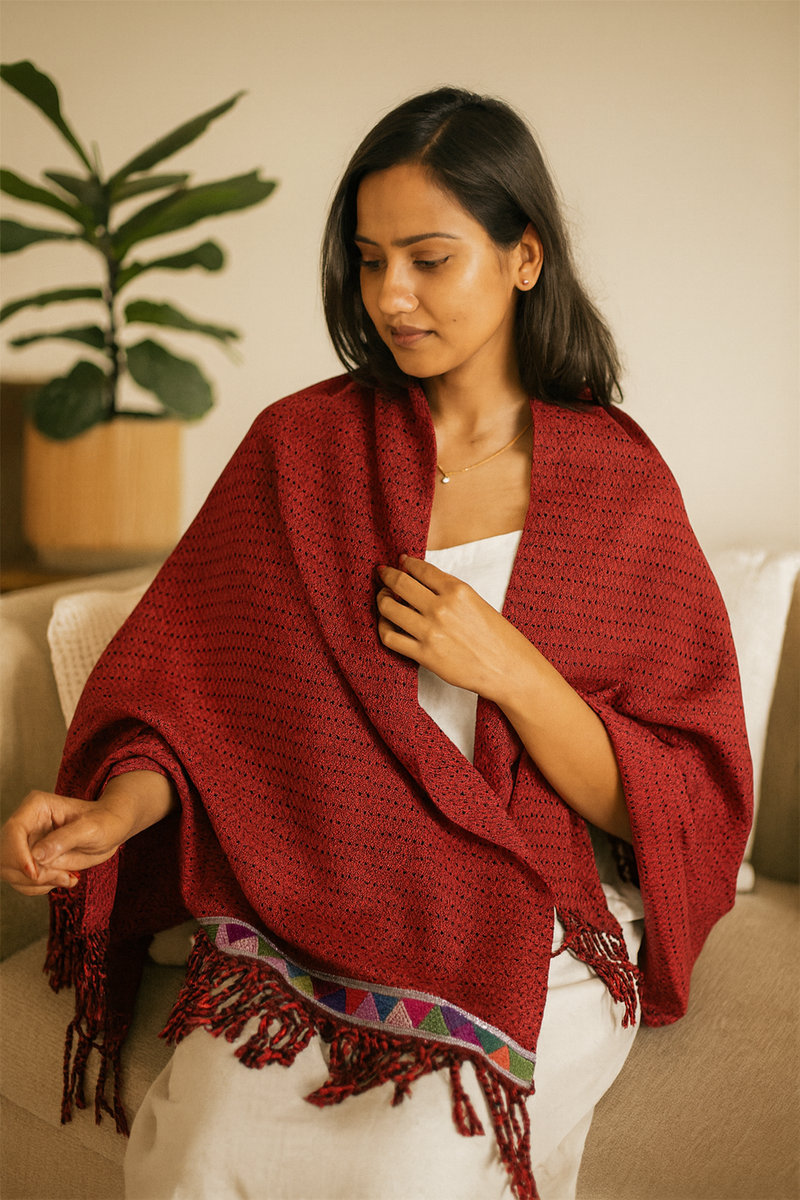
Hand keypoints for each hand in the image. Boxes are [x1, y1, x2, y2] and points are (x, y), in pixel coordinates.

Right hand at [0, 771, 177, 895]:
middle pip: (7, 856)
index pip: (13, 831)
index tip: (35, 873)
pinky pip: (22, 882)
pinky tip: (63, 878)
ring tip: (67, 877)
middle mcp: (26, 824)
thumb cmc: (104, 821)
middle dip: (31, 874)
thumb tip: (36, 856)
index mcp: (36, 807)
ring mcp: (26, 843)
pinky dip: (41, 887)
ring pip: (11, 872)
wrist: (111, 830)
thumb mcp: (90, 828)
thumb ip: (64, 839)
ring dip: (37, 883)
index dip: (18, 855)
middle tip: (62, 876)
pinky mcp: (30, 860)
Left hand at [377, 556, 630, 838]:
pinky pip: (390, 637)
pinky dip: (383, 629)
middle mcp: (441, 607)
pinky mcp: (424, 655)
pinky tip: (386, 626)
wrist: (508, 670)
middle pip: (399, 584)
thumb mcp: (477, 602)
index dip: (405, 564)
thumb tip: (423, 583)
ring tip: (383, 600)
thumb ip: (450, 592)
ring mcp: (430, 631)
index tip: (399, 562)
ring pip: (389, 609)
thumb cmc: (498, 637)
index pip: (420, 569)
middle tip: (382, 574)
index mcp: (457, 589)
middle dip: (386, 576)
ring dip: (381, 601)